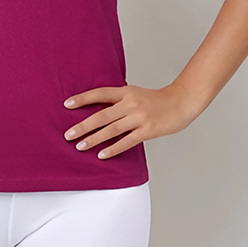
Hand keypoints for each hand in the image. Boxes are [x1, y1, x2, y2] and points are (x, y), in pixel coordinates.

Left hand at [62, 82, 201, 158]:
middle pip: (102, 116)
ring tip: (80, 146)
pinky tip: (102, 154)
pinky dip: (113, 149)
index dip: (82, 99)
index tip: (66, 105)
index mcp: (126, 92)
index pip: (100, 94)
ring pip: (111, 130)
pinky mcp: (147, 130)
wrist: (181, 103)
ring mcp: (139, 117)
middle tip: (68, 135)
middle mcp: (131, 103)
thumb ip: (119, 100)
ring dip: (94, 139)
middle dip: (83, 126)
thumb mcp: (136, 94)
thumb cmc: (156, 100)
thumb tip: (97, 110)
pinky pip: (126, 141)